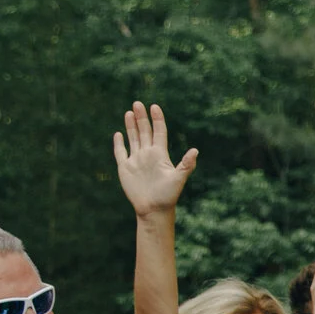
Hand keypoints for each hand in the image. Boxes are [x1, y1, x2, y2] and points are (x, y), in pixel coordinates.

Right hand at [113, 101, 196, 217]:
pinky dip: (119, 143)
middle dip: (141, 117)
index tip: (154, 106)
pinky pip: (121, 152)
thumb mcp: (178, 178)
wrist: (154, 210)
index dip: (157, 119)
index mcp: (160, 154)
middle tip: (138, 103)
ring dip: (131, 126)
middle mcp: (148, 154)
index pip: (159, 132)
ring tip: (130, 112)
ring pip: (133, 138)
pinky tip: (118, 134)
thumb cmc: (168, 196)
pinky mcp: (125, 168)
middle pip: (144, 131)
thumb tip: (195, 151)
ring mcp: (136, 160)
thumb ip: (186, 164)